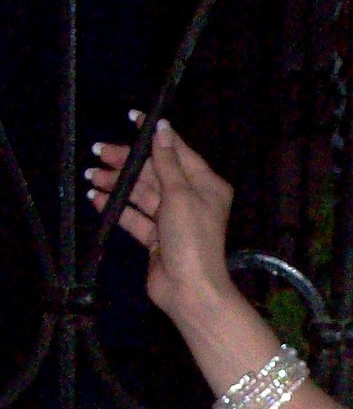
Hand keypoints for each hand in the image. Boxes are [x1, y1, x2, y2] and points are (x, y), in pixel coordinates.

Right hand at [86, 116, 234, 330]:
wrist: (190, 290)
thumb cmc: (191, 238)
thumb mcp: (179, 194)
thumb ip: (166, 161)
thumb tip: (162, 127)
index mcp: (205, 184)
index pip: (176, 152)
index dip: (153, 136)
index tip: (131, 118)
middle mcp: (191, 199)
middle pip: (154, 172)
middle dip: (126, 163)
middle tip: (97, 152)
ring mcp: (173, 219)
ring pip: (142, 194)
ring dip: (117, 185)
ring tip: (90, 176)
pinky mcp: (157, 239)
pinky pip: (135, 217)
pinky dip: (117, 208)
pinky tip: (95, 198)